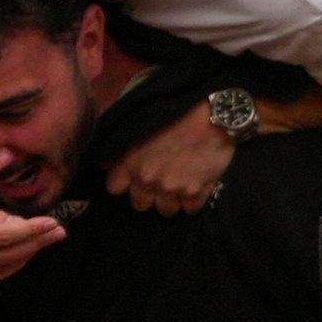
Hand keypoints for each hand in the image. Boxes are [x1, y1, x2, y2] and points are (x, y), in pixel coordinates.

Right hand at [0, 185, 64, 287]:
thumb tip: (20, 227)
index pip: (4, 238)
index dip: (31, 232)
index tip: (52, 223)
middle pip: (8, 256)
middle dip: (36, 244)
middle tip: (58, 232)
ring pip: (2, 269)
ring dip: (27, 256)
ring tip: (45, 240)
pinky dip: (10, 265)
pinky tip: (24, 253)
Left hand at [106, 105, 233, 214]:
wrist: (213, 114)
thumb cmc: (175, 111)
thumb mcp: (140, 120)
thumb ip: (121, 143)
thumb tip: (108, 162)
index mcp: (131, 161)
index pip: (114, 187)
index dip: (123, 181)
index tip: (131, 176)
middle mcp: (148, 180)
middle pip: (140, 203)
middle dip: (147, 193)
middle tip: (158, 179)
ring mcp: (173, 190)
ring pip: (165, 210)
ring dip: (170, 199)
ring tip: (178, 182)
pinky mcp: (195, 195)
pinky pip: (188, 209)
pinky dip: (191, 200)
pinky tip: (194, 184)